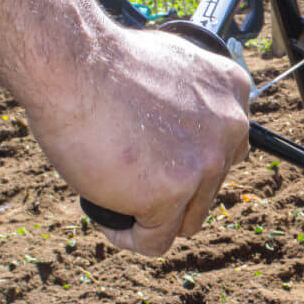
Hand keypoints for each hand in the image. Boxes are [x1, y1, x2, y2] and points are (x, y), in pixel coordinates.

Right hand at [25, 25, 249, 255]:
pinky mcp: (172, 193)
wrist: (72, 63)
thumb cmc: (102, 62)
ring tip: (116, 199)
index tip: (157, 159)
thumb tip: (178, 137)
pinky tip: (108, 220)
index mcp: (232, 90)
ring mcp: (205, 163)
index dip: (188, 162)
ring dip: (154, 218)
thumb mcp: (169, 67)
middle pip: (208, 187)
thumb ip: (187, 103)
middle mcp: (231, 128)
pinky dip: (130, 237)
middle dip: (172, 191)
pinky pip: (155, 241)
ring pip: (187, 220)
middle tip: (130, 178)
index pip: (225, 149)